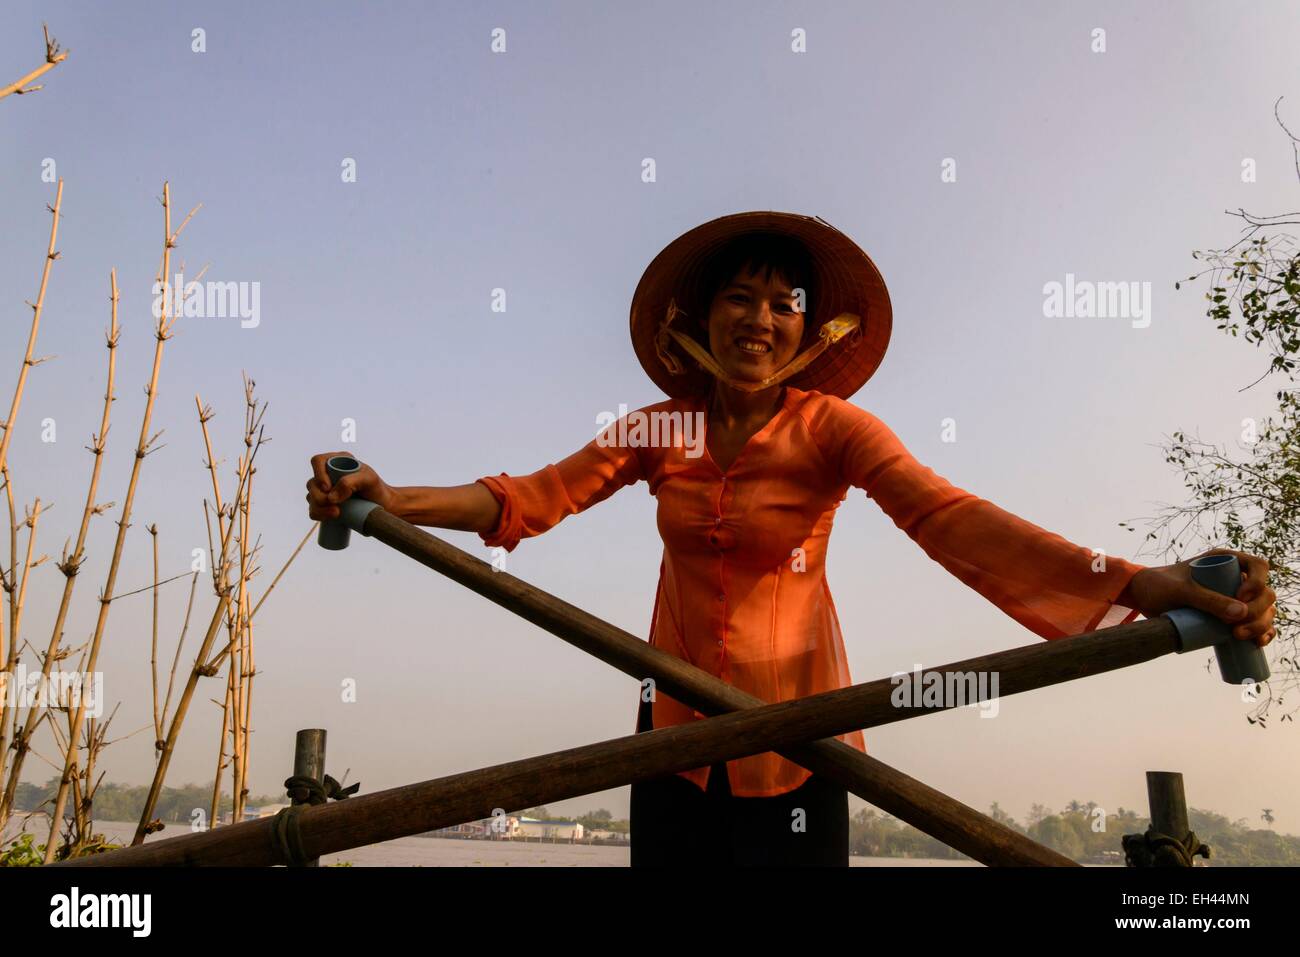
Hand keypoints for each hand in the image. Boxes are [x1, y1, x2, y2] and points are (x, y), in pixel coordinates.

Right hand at [306, 453, 397, 520]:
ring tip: (337, 514)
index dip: (318, 474)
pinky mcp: (327, 504)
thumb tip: (331, 496)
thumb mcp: (368, 480)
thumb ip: (351, 482)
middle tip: (336, 507)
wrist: (384, 507)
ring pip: (311, 498)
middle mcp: (329, 474)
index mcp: (338, 461)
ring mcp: (326, 490)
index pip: (317, 461)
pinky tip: (330, 518)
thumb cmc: (377, 489)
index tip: (328, 488)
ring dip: (319, 508)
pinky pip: (314, 509)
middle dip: (319, 497)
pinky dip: (318, 515)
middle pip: (312, 483)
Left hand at [1121, 548, 1276, 647]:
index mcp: (1226, 561)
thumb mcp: (1180, 591)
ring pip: (1263, 611)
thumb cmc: (1158, 585)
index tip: (1240, 598)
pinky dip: (1262, 633)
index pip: (1258, 567)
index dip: (1258, 582)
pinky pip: (1255, 624)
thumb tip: (1242, 613)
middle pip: (1264, 593)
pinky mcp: (1229, 616)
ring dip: (1262, 626)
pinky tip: (1258, 642)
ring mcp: (1234, 598)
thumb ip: (1206, 599)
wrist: (1142, 598)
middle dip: (1259, 613)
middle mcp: (1235, 578)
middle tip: (1237, 630)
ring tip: (1241, 638)